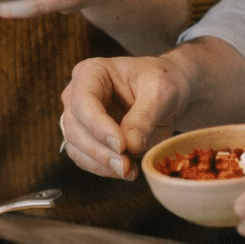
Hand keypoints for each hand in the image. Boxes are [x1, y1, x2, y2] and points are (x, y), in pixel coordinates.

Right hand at [59, 56, 194, 180]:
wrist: (169, 94)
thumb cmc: (163, 81)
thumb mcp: (161, 92)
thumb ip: (144, 117)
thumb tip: (129, 145)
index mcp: (91, 72)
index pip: (83, 101)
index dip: (99, 126)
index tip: (122, 145)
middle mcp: (78, 94)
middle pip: (75, 127)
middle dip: (100, 151)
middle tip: (125, 165)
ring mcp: (80, 118)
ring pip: (76, 147)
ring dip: (101, 164)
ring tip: (129, 170)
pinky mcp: (88, 139)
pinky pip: (86, 159)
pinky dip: (104, 169)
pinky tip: (127, 170)